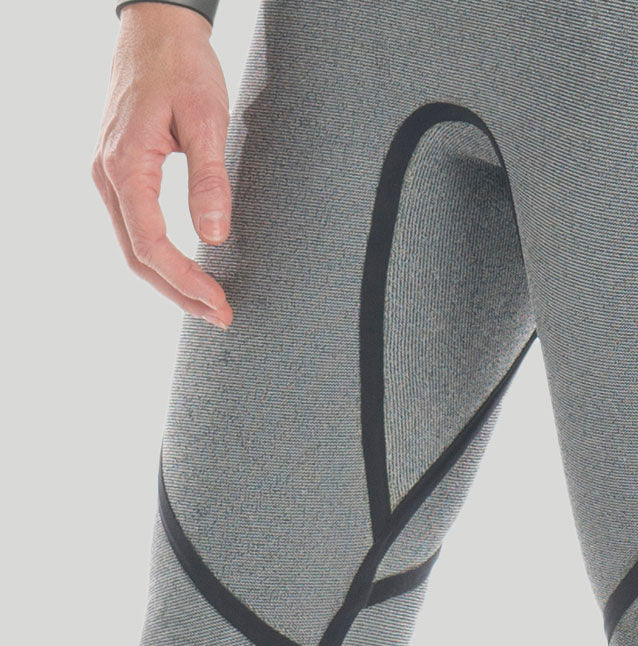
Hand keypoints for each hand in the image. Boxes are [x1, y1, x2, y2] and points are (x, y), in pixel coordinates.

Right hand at [91, 3, 232, 328]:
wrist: (157, 28)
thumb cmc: (181, 66)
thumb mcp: (206, 121)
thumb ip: (209, 180)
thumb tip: (214, 236)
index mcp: (125, 167)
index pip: (151, 246)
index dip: (186, 281)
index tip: (219, 303)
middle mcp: (109, 177)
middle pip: (138, 258)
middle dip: (180, 293)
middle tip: (220, 316)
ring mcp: (111, 176)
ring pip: (135, 247)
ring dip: (171, 280)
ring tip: (208, 303)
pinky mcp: (122, 173)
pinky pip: (136, 229)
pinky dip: (161, 258)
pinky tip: (187, 271)